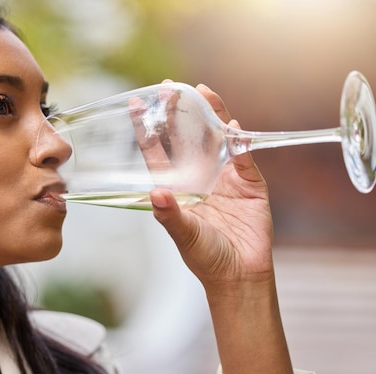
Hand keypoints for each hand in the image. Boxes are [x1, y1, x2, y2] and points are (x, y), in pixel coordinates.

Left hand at [148, 83, 298, 373]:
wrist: (239, 276)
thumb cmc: (206, 258)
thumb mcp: (183, 237)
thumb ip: (170, 216)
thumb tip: (156, 194)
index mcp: (177, 187)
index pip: (157, 151)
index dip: (147, 128)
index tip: (135, 104)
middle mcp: (198, 177)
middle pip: (185, 137)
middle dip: (177, 111)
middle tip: (168, 86)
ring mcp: (224, 178)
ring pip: (215, 138)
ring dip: (209, 115)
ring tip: (201, 91)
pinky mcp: (249, 184)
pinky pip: (243, 156)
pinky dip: (239, 141)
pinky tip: (232, 125)